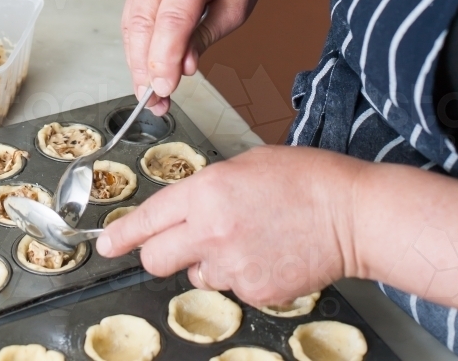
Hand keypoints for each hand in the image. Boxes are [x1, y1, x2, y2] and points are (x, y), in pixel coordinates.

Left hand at [96, 146, 362, 305]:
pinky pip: (231, 287)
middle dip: (158, 252)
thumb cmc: (303, 179)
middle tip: (174, 244)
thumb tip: (185, 207)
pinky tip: (265, 253)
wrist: (350, 214)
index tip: (106, 243)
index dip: (122, 234)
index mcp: (206, 192)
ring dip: (207, 261)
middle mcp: (211, 232)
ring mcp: (233, 267)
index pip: (148, 218)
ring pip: (196, 275)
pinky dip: (240, 274)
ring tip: (245, 238)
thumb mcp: (243, 165)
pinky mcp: (255, 292)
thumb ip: (206, 189)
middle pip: (157, 259)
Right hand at [122, 0, 273, 113]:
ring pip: (131, 19)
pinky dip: (136, 43)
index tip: (164, 89)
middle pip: (142, 19)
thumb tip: (184, 67)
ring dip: (135, 59)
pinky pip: (132, 13)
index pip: (172, 17)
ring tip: (148, 93)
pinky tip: (146, 67)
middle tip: (152, 99)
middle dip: (144, 65)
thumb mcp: (239, 5)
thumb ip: (208, 35)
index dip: (164, 58)